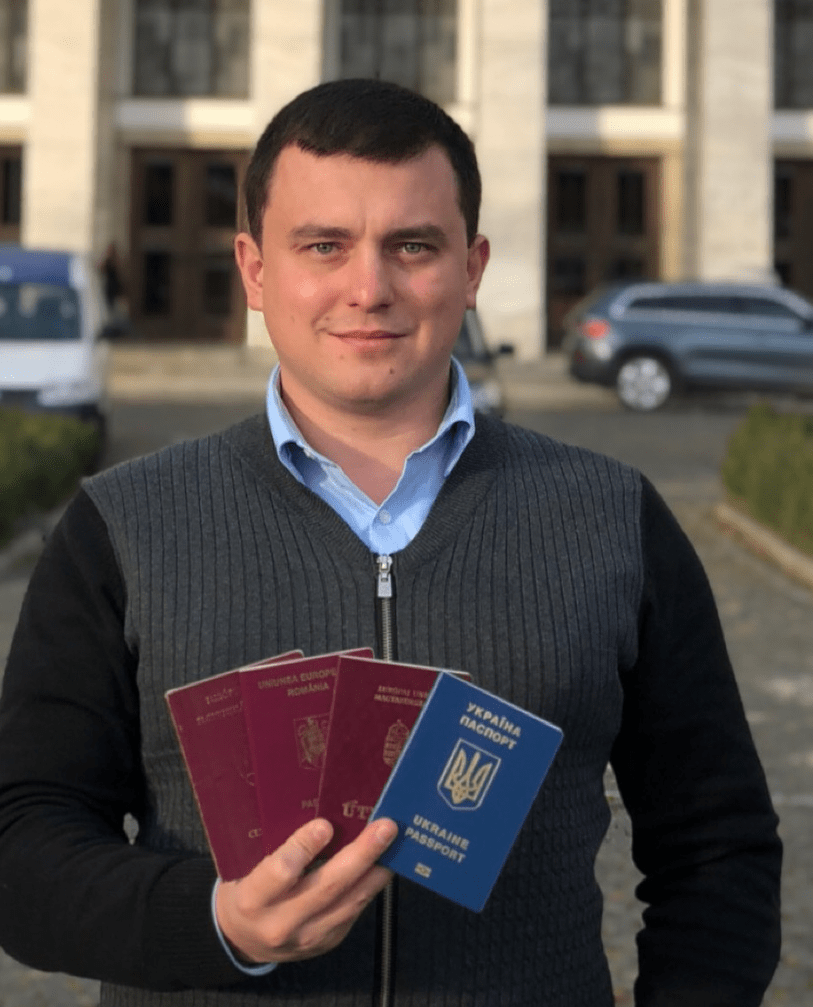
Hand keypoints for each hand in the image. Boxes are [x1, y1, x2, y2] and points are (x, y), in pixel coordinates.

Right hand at [215, 817, 396, 964]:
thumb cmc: (249, 888)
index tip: (324, 825)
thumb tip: (319, 811)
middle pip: (327, 887)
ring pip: (350, 901)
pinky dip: (371, 885)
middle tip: (385, 827)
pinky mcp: (328, 941)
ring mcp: (308, 937)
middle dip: (361, 854)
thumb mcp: (246, 865)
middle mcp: (281, 923)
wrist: (245, 940)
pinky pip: (355, 910)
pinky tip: (384, 864)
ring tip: (395, 843)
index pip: (280, 872)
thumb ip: (275, 845)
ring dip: (377, 870)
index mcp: (253, 898)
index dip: (303, 848)